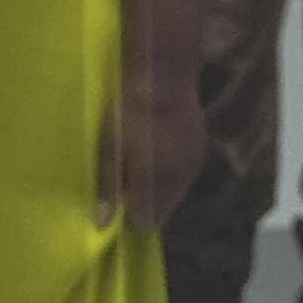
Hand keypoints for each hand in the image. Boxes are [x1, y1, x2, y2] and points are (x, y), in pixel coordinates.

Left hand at [100, 74, 206, 232]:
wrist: (165, 78)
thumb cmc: (130, 113)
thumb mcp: (110, 149)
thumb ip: (108, 188)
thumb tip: (102, 223)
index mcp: (155, 187)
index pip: (146, 221)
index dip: (130, 215)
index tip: (118, 202)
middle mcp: (179, 184)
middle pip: (164, 209)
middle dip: (146, 203)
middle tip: (127, 183)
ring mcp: (192, 167)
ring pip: (176, 192)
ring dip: (160, 187)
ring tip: (143, 165)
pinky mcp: (199, 150)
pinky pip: (184, 173)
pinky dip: (171, 171)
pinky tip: (160, 151)